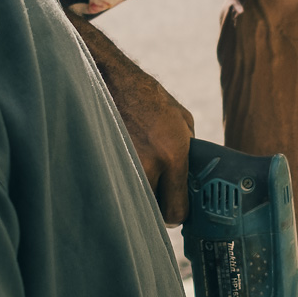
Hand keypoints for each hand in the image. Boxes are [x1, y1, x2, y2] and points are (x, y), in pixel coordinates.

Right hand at [110, 73, 196, 224]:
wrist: (113, 81)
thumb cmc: (149, 99)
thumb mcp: (183, 120)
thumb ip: (189, 150)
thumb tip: (191, 175)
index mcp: (174, 154)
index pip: (177, 209)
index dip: (178, 215)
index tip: (177, 209)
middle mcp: (150, 164)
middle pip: (156, 213)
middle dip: (159, 210)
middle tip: (159, 198)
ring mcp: (126, 165)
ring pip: (137, 202)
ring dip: (140, 196)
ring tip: (141, 179)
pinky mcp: (106, 163)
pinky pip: (118, 187)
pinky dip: (122, 185)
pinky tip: (123, 171)